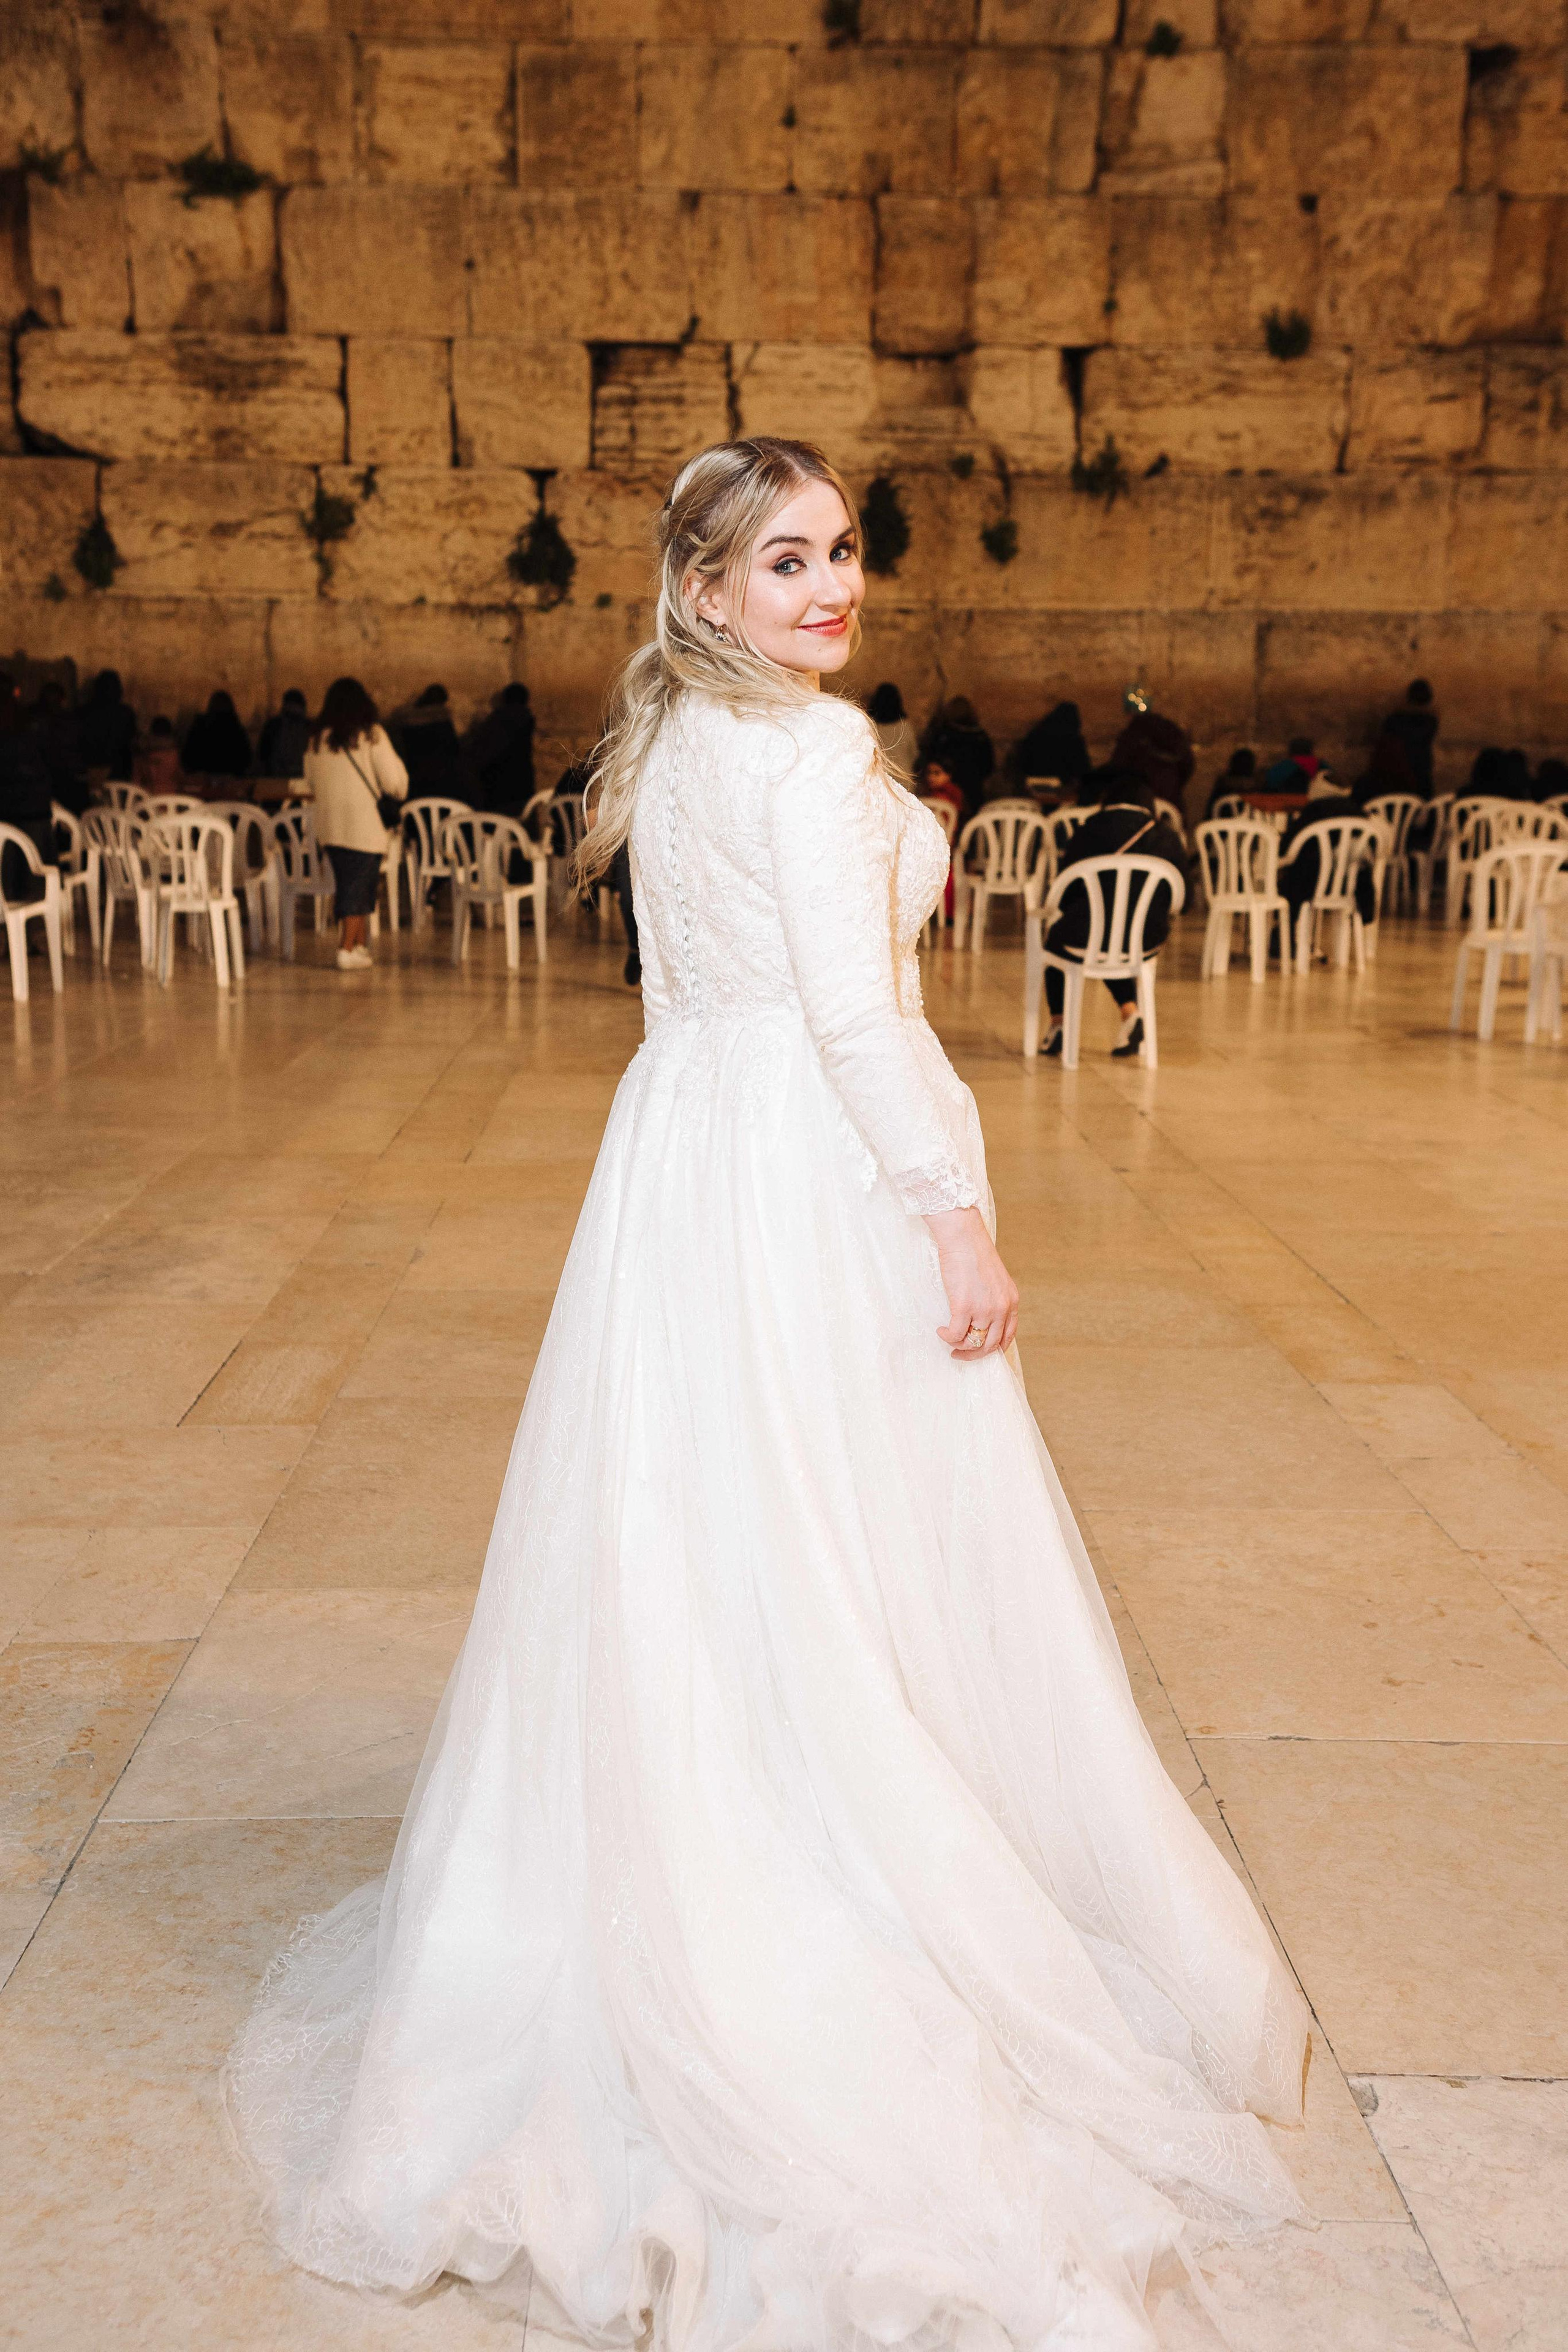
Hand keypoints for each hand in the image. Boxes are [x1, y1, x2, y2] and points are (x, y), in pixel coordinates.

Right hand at [926, 1205, 1018, 1361]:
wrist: (963, 1237)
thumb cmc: (974, 1254)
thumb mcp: (994, 1279)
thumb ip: (994, 1299)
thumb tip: (981, 1319)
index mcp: (1011, 1301)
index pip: (1008, 1336)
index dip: (993, 1348)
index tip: (979, 1351)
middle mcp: (1001, 1308)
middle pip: (991, 1345)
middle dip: (974, 1354)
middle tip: (959, 1353)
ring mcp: (984, 1309)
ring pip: (974, 1343)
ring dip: (958, 1345)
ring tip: (948, 1338)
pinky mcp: (964, 1306)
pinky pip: (956, 1335)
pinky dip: (947, 1337)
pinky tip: (941, 1331)